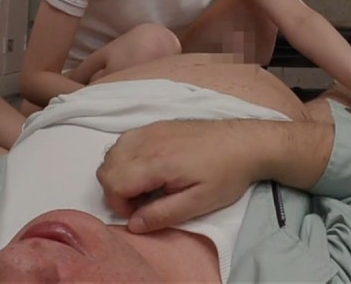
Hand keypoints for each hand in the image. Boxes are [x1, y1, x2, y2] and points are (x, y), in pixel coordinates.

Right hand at [96, 120, 260, 232]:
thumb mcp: (198, 203)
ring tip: (146, 185)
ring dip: (119, 173)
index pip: (112, 183)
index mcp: (156, 162)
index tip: (142, 213)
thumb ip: (162, 215)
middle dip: (116, 190)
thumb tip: (133, 225)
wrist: (245, 143)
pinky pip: (126, 140)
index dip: (120, 205)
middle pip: (105, 168)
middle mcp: (147, 141)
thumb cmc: (225, 175)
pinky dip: (127, 156)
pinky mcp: (158, 125)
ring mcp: (151, 129)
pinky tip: (150, 167)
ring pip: (112, 152)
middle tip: (143, 201)